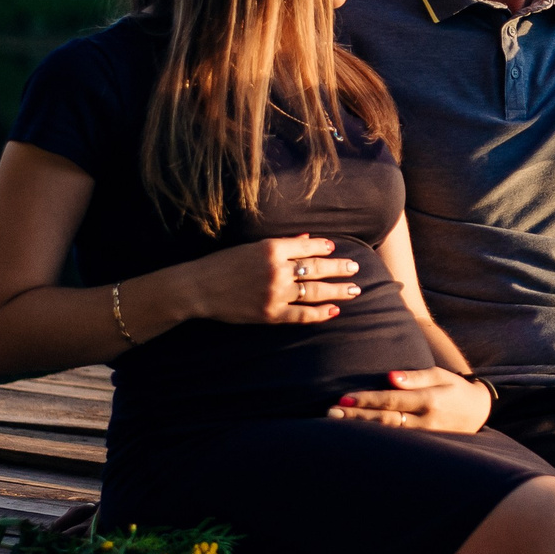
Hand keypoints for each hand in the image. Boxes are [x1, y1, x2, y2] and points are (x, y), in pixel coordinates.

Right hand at [184, 235, 359, 325]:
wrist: (198, 287)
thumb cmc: (222, 264)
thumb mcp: (251, 247)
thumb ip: (281, 244)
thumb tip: (307, 239)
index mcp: (271, 248)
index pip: (307, 247)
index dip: (324, 248)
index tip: (335, 250)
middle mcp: (277, 269)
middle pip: (316, 268)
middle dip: (339, 268)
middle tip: (355, 267)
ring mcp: (275, 293)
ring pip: (314, 291)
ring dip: (337, 290)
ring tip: (354, 289)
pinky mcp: (271, 314)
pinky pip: (302, 314)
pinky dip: (320, 313)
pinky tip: (334, 310)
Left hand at [329, 367, 494, 433]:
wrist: (478, 412)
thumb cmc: (453, 389)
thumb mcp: (439, 375)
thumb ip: (416, 377)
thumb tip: (391, 377)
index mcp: (430, 400)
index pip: (392, 400)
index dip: (367, 400)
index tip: (343, 399)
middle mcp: (427, 422)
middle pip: (386, 421)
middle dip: (356, 418)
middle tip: (330, 414)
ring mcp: (426, 438)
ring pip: (389, 437)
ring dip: (361, 432)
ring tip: (336, 426)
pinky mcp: (424, 448)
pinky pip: (396, 446)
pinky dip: (374, 443)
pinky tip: (356, 440)